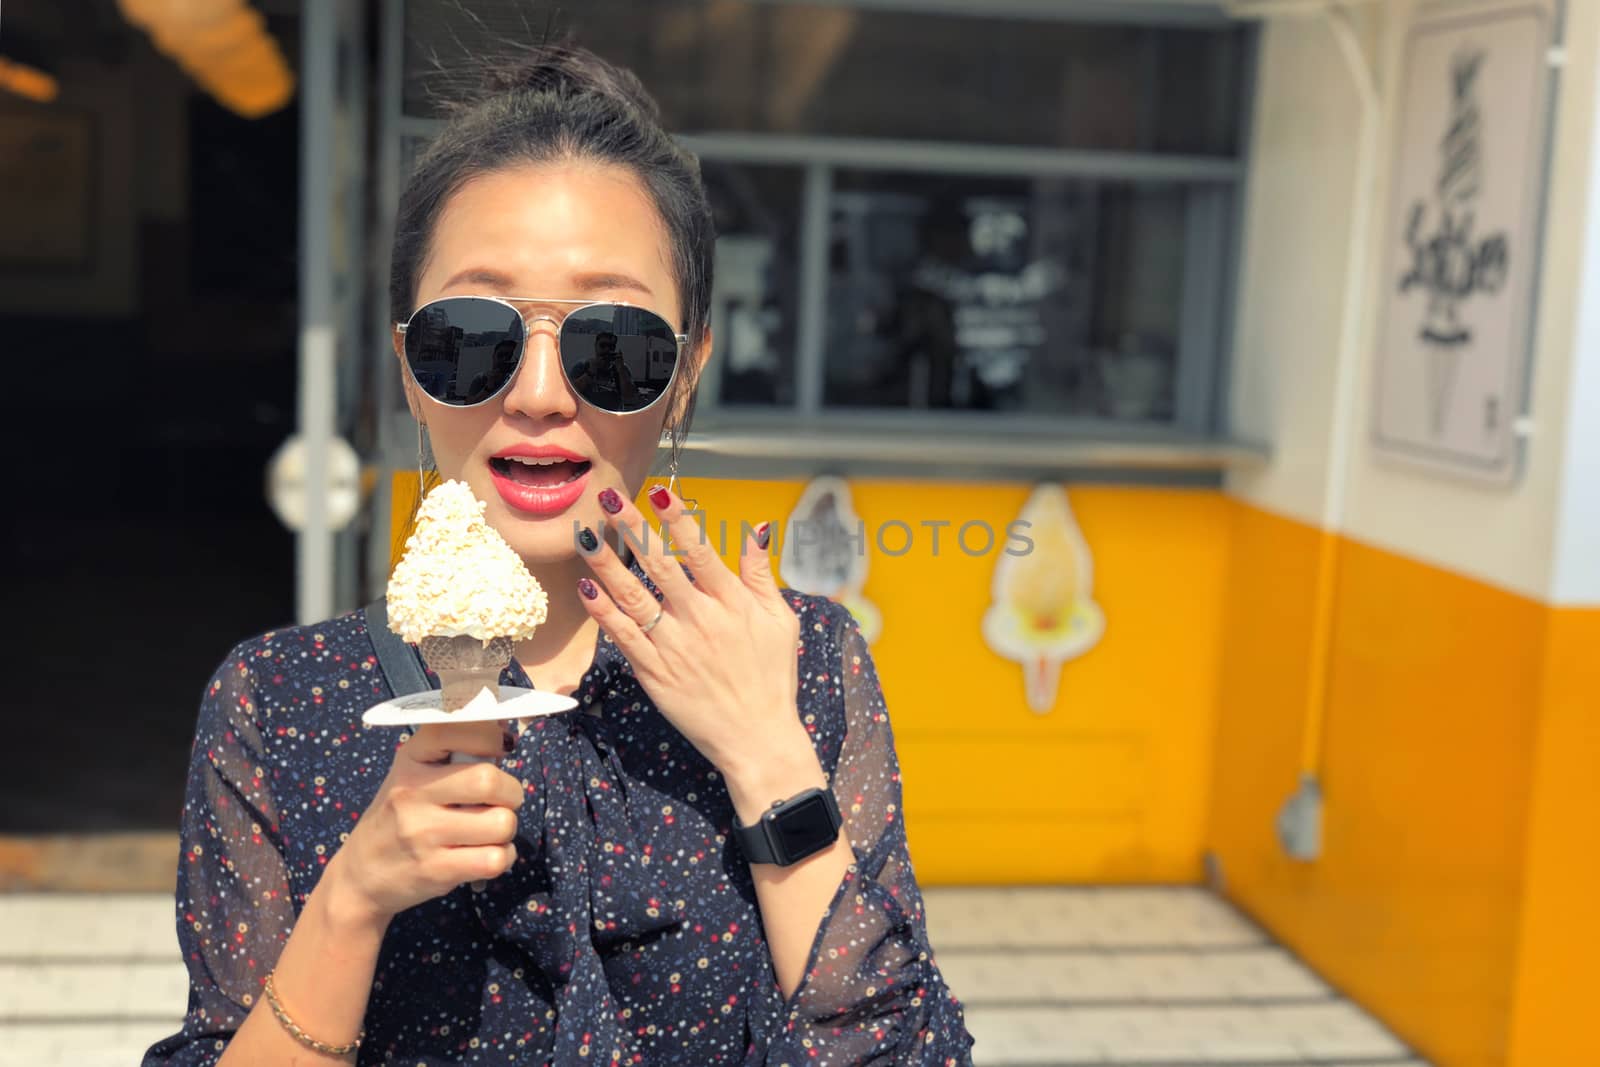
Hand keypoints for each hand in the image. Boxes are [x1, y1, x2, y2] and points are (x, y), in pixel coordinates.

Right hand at [327, 719, 524, 927]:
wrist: (360, 875)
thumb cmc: (398, 817)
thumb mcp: (412, 773)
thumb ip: (455, 751)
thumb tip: (505, 730)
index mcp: (410, 760)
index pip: (457, 728)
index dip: (491, 736)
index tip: (501, 747)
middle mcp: (412, 793)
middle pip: (488, 780)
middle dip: (510, 791)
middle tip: (501, 799)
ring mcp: (422, 834)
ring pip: (501, 823)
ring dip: (506, 828)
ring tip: (489, 830)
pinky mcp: (435, 871)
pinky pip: (495, 859)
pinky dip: (502, 857)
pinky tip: (485, 853)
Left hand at [577, 485, 816, 804]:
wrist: (757, 738)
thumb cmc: (772, 677)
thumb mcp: (780, 620)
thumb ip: (761, 573)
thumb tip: (757, 528)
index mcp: (732, 604)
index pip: (701, 551)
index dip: (679, 520)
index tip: (659, 493)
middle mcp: (700, 620)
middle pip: (661, 566)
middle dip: (633, 529)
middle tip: (608, 498)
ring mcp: (673, 647)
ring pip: (634, 597)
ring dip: (607, 564)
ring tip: (585, 535)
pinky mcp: (654, 673)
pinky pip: (623, 637)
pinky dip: (603, 613)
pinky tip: (586, 588)